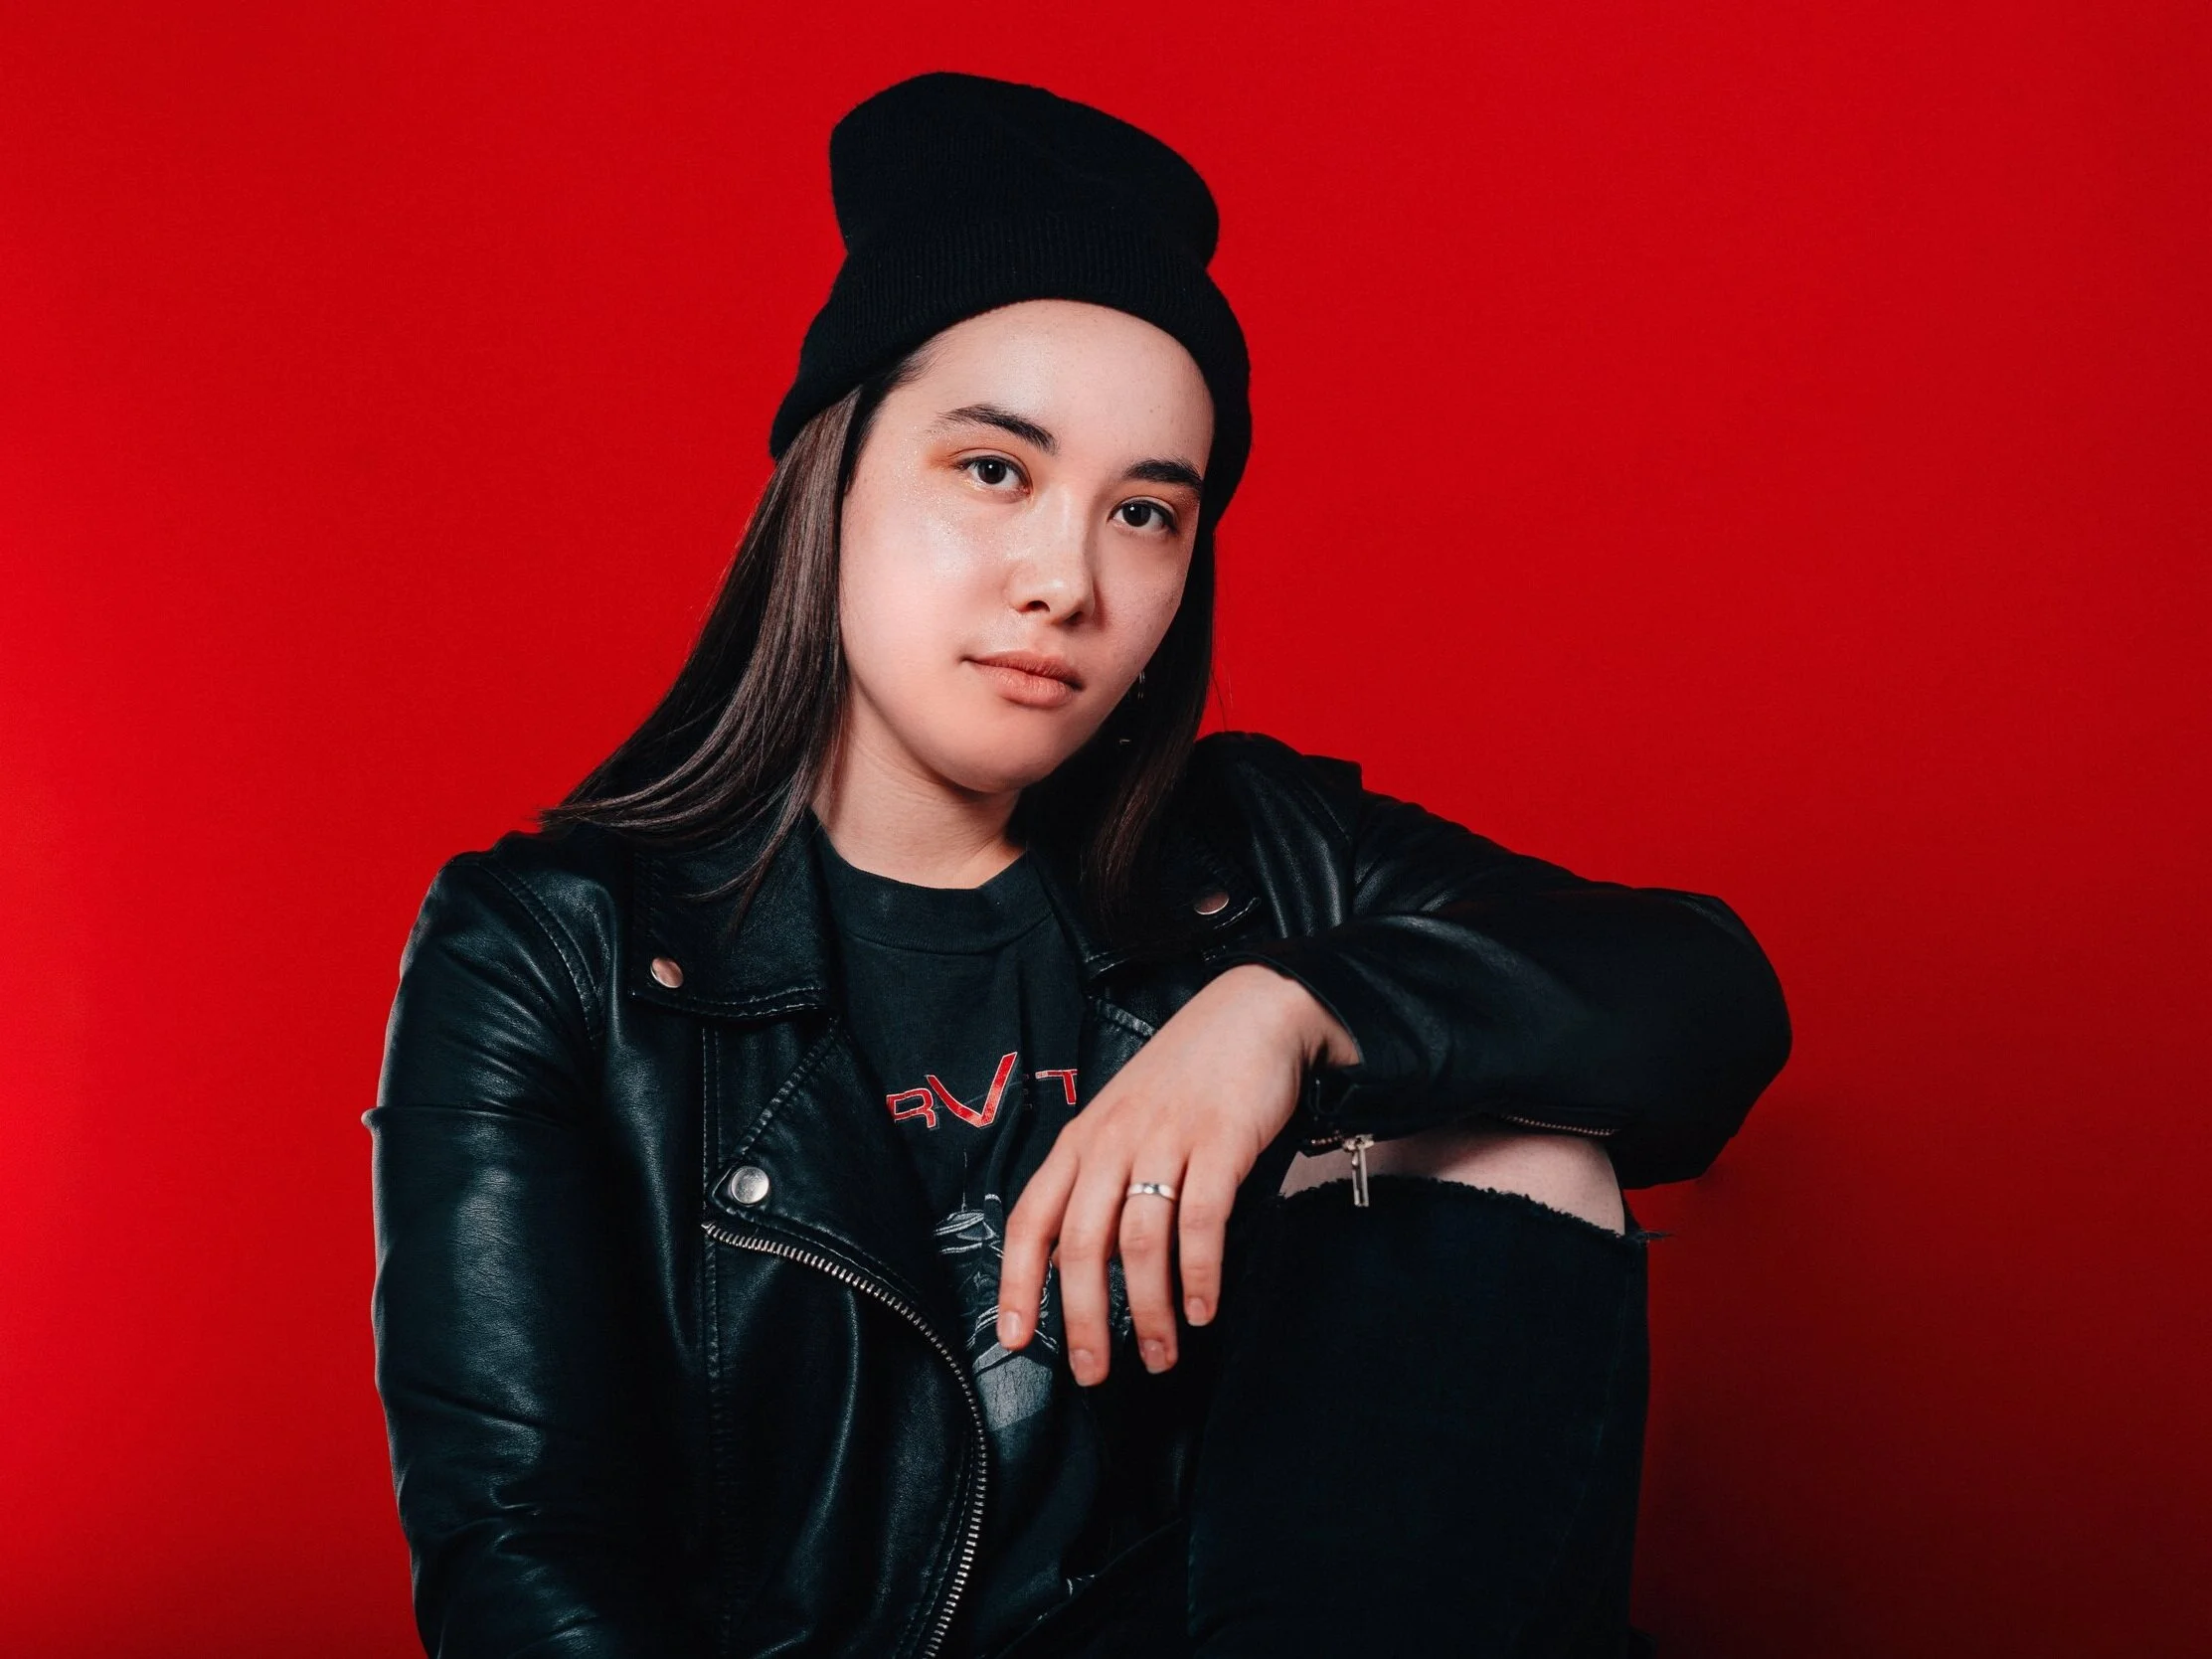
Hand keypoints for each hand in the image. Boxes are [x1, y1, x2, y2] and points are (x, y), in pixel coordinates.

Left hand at [994, 964, 1358, 1384]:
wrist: (1254, 1013)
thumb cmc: (1187, 1079)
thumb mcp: (1125, 1122)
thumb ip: (1103, 1186)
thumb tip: (1085, 1268)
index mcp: (1081, 1141)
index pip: (1031, 1219)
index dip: (1016, 1283)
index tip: (1015, 1339)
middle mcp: (1112, 1141)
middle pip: (1082, 1244)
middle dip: (1084, 1318)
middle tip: (1095, 1372)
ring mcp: (1164, 1139)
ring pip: (1140, 1242)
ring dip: (1148, 1310)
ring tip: (1160, 1354)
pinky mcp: (1219, 1140)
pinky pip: (1201, 1219)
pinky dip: (1199, 1273)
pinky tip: (1202, 1309)